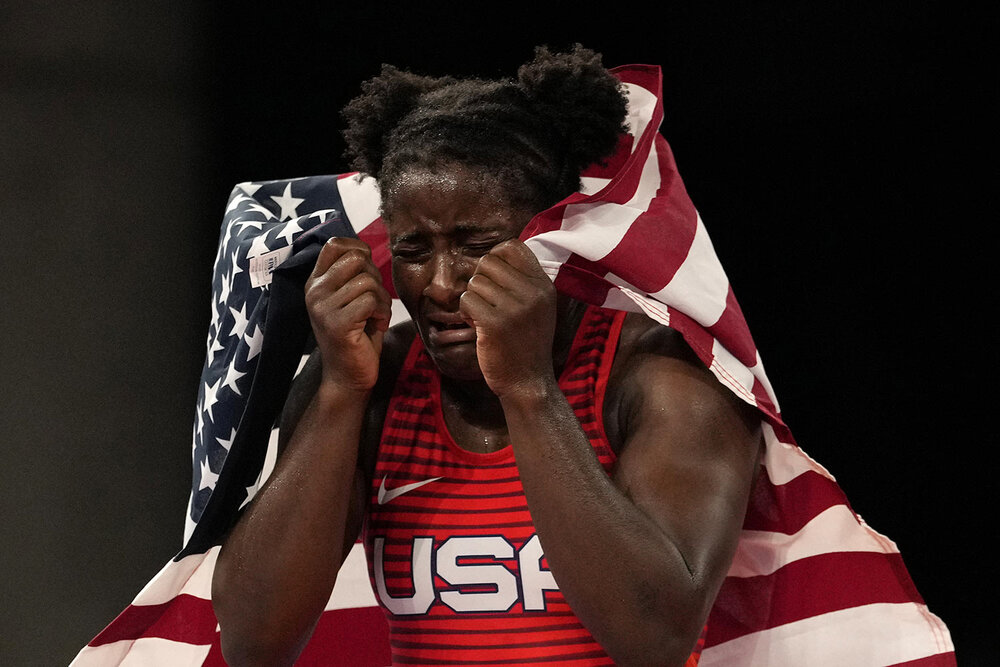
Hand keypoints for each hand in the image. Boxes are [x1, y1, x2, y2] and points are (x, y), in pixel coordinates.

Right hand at [304, 237, 391, 391]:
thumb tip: (364, 250)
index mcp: (315, 282)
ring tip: (376, 315)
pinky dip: (382, 312)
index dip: (359, 250)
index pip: (335, 244)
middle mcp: (314, 292)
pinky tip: (376, 325)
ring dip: (382, 299)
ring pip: (367, 281)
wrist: (347, 376)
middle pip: (356, 259)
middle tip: (375, 299)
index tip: (369, 272)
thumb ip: (352, 274)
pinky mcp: (337, 324)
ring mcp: (323, 308)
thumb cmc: (356, 335)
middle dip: (375, 276)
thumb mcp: (349, 298)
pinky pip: (370, 300)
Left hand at [459, 239, 557, 397]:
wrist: (528, 382)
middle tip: (486, 302)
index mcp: (543, 285)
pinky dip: (465, 312)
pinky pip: (467, 299)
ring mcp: (515, 308)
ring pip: (475, 281)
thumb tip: (493, 255)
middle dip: (480, 280)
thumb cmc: (526, 343)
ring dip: (472, 298)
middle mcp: (532, 293)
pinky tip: (476, 325)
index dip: (495, 257)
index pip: (513, 247)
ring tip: (482, 317)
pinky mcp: (495, 323)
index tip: (493, 278)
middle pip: (489, 262)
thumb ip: (523, 282)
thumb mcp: (538, 308)